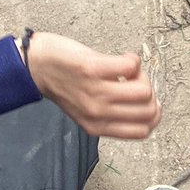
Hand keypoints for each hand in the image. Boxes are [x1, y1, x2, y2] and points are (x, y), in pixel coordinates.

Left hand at [19, 32, 160, 138]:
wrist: (37, 66)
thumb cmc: (62, 84)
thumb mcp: (86, 112)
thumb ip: (111, 114)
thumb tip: (147, 104)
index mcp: (97, 126)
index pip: (141, 131)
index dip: (152, 115)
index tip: (148, 101)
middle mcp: (98, 113)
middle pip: (148, 111)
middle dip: (150, 93)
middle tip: (136, 82)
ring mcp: (96, 92)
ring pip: (144, 91)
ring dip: (142, 76)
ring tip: (129, 70)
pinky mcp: (94, 69)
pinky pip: (131, 66)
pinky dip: (133, 59)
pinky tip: (123, 58)